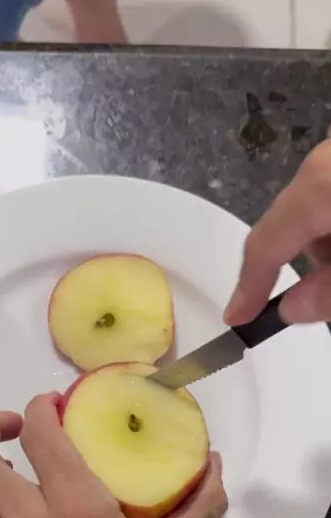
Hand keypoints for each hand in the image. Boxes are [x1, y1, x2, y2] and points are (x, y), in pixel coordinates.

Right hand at [225, 139, 330, 324]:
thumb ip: (329, 294)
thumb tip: (293, 309)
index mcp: (317, 185)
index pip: (263, 246)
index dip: (248, 287)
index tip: (236, 317)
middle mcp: (324, 160)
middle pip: (294, 225)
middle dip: (309, 265)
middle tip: (325, 298)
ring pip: (320, 208)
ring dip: (328, 243)